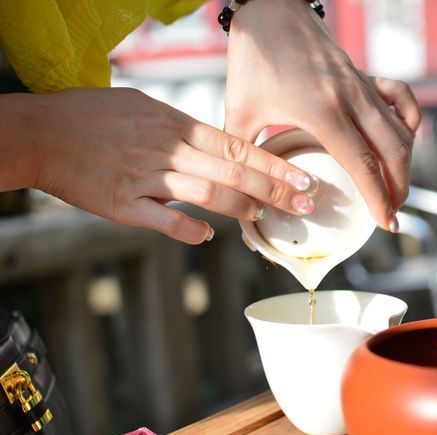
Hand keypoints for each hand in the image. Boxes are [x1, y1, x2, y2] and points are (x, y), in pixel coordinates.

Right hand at [18, 88, 315, 243]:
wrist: (43, 132)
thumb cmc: (95, 116)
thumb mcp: (145, 108)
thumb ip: (184, 130)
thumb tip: (220, 148)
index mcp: (175, 124)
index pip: (238, 145)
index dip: (274, 164)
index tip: (302, 178)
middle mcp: (167, 149)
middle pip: (233, 171)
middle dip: (274, 190)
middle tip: (304, 205)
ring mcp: (146, 177)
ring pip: (207, 194)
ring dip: (242, 208)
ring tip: (265, 218)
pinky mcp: (123, 204)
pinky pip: (164, 220)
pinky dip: (189, 230)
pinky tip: (208, 236)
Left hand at [224, 0, 420, 230]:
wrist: (270, 7)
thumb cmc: (254, 56)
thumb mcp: (240, 109)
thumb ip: (241, 153)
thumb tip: (240, 190)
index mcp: (323, 111)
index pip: (363, 164)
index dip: (379, 198)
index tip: (387, 223)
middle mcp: (351, 98)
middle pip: (393, 151)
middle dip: (399, 187)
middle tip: (392, 214)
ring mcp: (361, 85)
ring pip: (401, 130)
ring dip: (405, 163)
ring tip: (397, 189)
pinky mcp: (363, 75)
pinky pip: (401, 99)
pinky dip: (409, 121)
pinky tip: (403, 138)